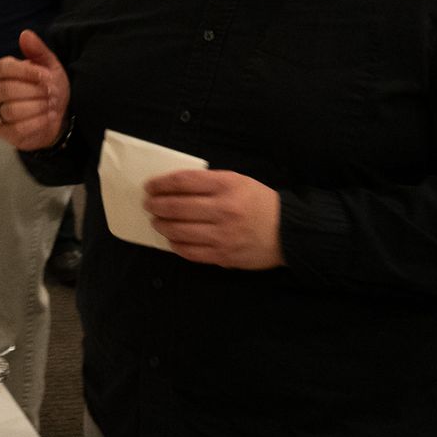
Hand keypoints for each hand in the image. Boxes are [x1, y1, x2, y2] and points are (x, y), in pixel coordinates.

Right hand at [0, 31, 68, 150]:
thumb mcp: (48, 66)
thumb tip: (25, 34)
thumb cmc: (47, 87)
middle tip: (52, 93)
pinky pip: (17, 128)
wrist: (55, 115)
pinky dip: (37, 123)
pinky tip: (48, 117)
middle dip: (35, 92)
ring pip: (12, 110)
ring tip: (51, 105)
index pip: (4, 68)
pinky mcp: (2, 132)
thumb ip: (37, 50)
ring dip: (37, 107)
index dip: (27, 72)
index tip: (47, 77)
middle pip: (8, 90)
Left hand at [144, 169, 284, 268]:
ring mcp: (222, 235)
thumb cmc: (259, 203)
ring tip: (157, 221)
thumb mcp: (238, 181)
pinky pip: (190, 252)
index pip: (183, 182)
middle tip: (149, 204)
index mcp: (227, 185)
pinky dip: (175, 244)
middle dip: (156, 205)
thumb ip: (209, 183)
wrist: (288, 232)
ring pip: (178, 230)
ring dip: (161, 225)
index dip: (161, 184)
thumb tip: (174, 187)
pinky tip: (171, 239)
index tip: (150, 186)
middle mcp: (223, 209)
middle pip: (176, 206)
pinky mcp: (223, 255)